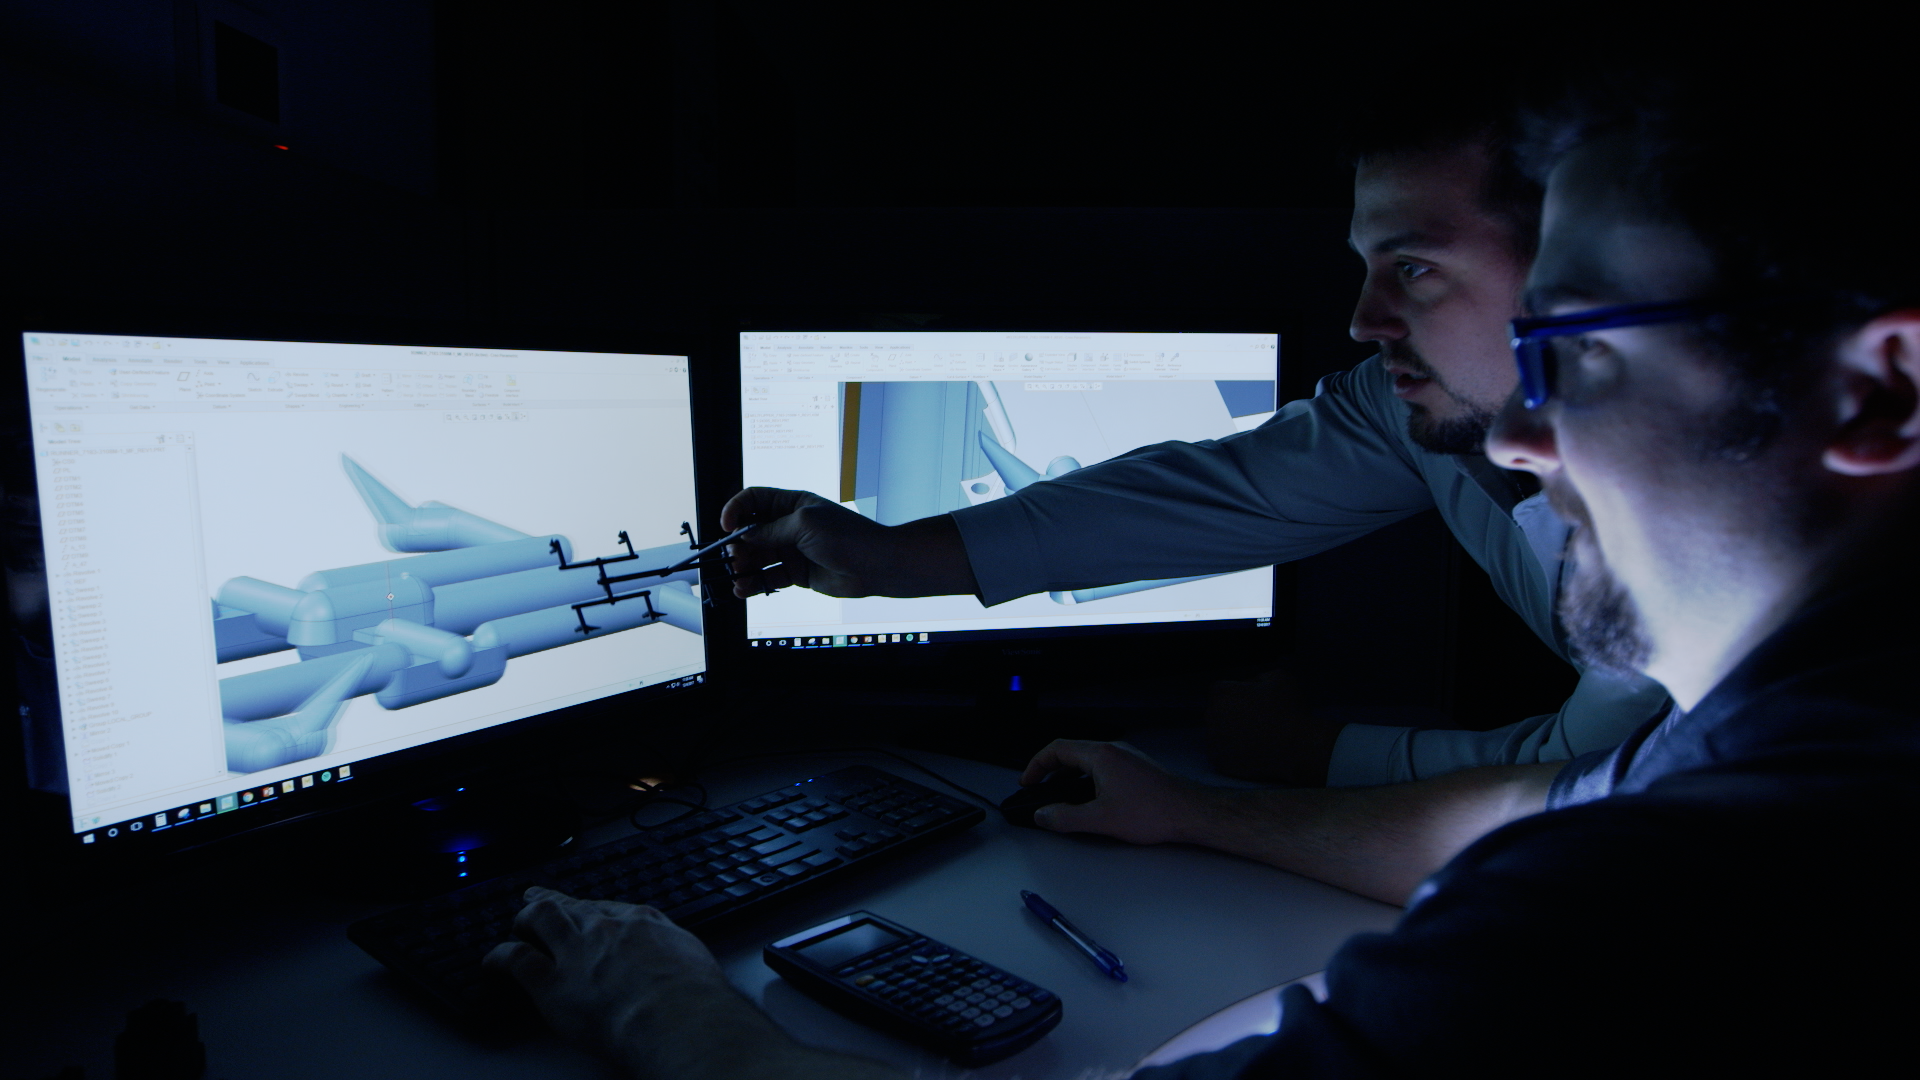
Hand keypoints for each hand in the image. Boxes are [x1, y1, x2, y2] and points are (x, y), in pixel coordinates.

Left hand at [484, 887, 730, 1049]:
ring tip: (516, 925)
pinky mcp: (551, 982)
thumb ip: (675, 951)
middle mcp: (603, 930)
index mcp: (640, 922)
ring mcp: (575, 952)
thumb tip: (677, 960)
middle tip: (535, 899)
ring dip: (524, 920)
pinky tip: (493, 962)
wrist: (674, 1014)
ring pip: (539, 919)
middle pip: (569, 906)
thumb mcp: (692, 957)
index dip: (591, 909)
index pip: (607, 908)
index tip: (586, 910)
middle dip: (550, 902)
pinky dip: (499, 957)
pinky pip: (516, 960)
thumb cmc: (691, 994)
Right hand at [719, 487, 976, 598]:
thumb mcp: (805, 525)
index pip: (754, 501)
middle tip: (733, 557)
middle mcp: (789, 526)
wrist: (876, 566)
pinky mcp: (797, 574)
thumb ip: (772, 530)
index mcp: (792, 504)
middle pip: (752, 532)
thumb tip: (745, 535)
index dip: (736, 511)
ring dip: (743, 567)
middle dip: (738, 544)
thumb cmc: (847, 537)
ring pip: (758, 557)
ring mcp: (792, 550)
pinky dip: (755, 584)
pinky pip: (769, 578)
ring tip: (736, 577)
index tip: (726, 527)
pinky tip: (743, 590)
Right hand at [1017, 739, 1211, 844]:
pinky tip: (1091, 800)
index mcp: (1100, 755)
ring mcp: (1126, 758)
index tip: (1028, 782)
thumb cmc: (1154, 811)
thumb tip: (1044, 815)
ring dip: (1070, 777)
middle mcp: (1113, 750)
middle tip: (1039, 790)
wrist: (1190, 812)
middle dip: (1051, 772)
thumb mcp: (1101, 819)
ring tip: (1062, 799)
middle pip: (1071, 753)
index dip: (1036, 765)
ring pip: (1088, 761)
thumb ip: (1066, 818)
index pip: (1056, 749)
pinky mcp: (1136, 769)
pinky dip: (1088, 780)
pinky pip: (1103, 768)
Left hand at [1204, 669, 1344, 785]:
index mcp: (1221, 693)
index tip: (1258, 702)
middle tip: (1258, 721)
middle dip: (1233, 714)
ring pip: (1219, 735)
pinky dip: (1235, 754)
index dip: (1240, 694)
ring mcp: (1213, 742)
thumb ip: (1258, 678)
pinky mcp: (1220, 764)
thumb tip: (1250, 686)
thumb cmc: (1289, 710)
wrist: (1298, 749)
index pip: (1223, 690)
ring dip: (1232, 735)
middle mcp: (1210, 716)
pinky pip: (1224, 755)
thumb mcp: (1279, 677)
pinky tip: (1254, 752)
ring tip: (1258, 738)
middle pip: (1218, 712)